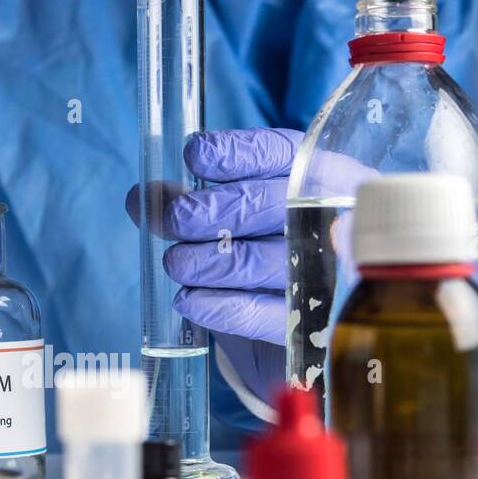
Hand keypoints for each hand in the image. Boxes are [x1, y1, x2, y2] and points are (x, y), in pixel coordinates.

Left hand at [125, 127, 301, 409]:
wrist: (307, 321)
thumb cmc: (271, 250)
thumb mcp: (239, 217)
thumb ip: (193, 202)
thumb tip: (141, 199)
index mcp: (324, 177)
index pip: (284, 155)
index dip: (237, 153)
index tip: (196, 156)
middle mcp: (336, 220)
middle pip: (270, 206)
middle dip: (208, 211)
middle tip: (172, 221)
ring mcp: (329, 275)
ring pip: (258, 261)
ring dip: (204, 261)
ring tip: (177, 263)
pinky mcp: (311, 325)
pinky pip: (259, 314)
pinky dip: (216, 305)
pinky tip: (188, 300)